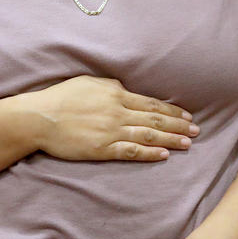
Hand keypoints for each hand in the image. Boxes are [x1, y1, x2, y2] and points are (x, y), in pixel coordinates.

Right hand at [25, 76, 197, 161]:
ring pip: (148, 135)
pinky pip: (131, 151)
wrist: (39, 117)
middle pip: (155, 119)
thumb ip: (111, 87)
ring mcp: (111, 131)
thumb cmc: (62, 97)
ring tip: (188, 144)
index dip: (172, 111)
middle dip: (179, 126)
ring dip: (171, 140)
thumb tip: (126, 91)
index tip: (187, 116)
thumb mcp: (90, 83)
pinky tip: (165, 155)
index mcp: (116, 94)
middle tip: (197, 131)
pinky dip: (150, 153)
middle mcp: (118, 111)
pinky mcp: (102, 148)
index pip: (151, 103)